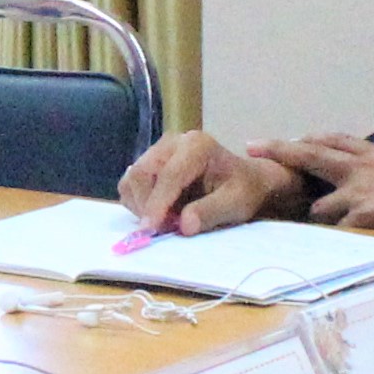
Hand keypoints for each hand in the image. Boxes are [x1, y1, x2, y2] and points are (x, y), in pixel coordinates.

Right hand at [116, 130, 305, 235]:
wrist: (243, 181)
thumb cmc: (243, 190)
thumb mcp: (237, 203)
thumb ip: (211, 212)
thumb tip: (184, 225)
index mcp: (197, 145)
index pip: (170, 174)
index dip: (158, 203)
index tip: (151, 229)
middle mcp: (172, 142)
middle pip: (143, 173)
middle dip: (146, 205)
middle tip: (160, 230)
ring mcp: (157, 151)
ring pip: (132, 179)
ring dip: (140, 205)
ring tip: (164, 221)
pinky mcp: (148, 163)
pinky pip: (130, 185)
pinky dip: (137, 203)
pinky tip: (158, 214)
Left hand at [251, 132, 373, 234]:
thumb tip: (373, 179)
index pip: (334, 139)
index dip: (309, 139)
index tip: (288, 139)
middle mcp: (360, 167)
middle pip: (311, 153)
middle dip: (280, 150)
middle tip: (253, 145)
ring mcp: (359, 190)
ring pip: (320, 206)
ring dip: (319, 219)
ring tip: (321, 232)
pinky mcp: (363, 214)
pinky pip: (340, 231)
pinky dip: (340, 240)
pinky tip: (341, 248)